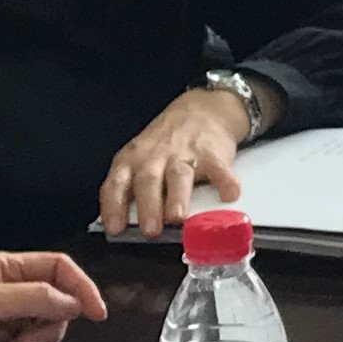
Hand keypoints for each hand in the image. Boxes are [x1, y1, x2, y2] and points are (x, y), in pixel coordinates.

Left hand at [0, 252, 102, 341]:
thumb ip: (37, 299)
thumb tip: (75, 302)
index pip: (58, 269)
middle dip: (45, 330)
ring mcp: (0, 321)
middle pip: (54, 306)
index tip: (95, 313)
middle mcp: (5, 292)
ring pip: (41, 334)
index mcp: (3, 268)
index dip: (80, 288)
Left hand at [97, 84, 259, 237]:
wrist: (202, 111)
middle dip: (148, 207)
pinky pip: (218, 168)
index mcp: (133, 160)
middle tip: (150, 230)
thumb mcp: (138, 158)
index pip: (117, 184)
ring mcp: (185, 154)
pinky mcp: (212, 154)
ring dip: (177, 197)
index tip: (115, 228)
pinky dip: (224, 181)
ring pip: (178, 176)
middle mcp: (156, 158)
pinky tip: (228, 194)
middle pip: (148, 181)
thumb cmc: (165, 144)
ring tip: (177, 218)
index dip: (114, 206)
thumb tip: (125, 226)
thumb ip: (131, 188)